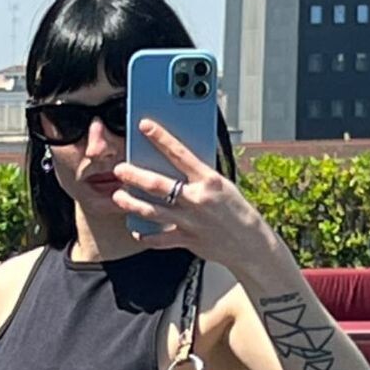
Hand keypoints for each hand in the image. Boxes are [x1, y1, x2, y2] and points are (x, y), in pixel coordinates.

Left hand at [111, 118, 266, 272]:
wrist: (250, 243)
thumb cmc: (237, 211)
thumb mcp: (222, 185)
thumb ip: (198, 176)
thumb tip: (176, 164)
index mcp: (209, 180)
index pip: (180, 154)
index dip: (160, 138)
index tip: (144, 126)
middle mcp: (197, 200)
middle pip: (157, 184)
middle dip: (134, 175)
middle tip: (120, 169)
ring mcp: (190, 221)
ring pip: (152, 211)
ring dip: (132, 203)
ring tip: (119, 197)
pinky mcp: (187, 240)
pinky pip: (160, 239)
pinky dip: (146, 236)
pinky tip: (136, 229)